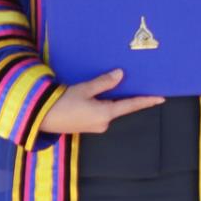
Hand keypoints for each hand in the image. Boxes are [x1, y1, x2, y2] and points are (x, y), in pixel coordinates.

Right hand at [38, 69, 162, 133]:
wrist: (39, 118)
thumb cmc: (60, 103)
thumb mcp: (83, 89)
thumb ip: (103, 83)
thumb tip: (121, 75)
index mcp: (105, 114)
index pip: (131, 105)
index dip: (147, 101)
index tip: (161, 98)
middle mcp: (103, 123)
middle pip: (119, 106)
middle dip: (122, 95)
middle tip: (128, 81)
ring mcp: (95, 126)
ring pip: (107, 108)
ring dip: (107, 98)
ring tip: (102, 86)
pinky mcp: (87, 125)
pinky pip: (99, 112)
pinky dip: (99, 103)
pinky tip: (91, 96)